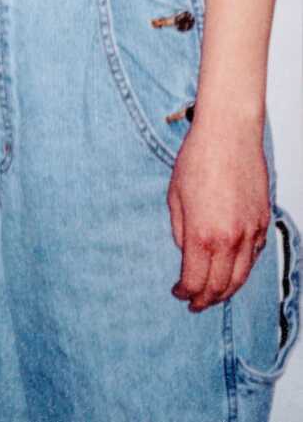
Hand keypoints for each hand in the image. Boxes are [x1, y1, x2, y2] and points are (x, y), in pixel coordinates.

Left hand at [167, 120, 268, 311]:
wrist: (229, 134)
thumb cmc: (197, 158)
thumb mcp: (175, 196)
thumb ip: (180, 230)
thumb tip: (186, 251)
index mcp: (202, 235)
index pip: (195, 281)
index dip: (185, 293)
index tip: (178, 293)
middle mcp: (230, 240)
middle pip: (220, 286)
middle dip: (206, 299)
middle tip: (195, 303)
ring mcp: (250, 232)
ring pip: (242, 277)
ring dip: (226, 291)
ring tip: (213, 295)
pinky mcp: (263, 222)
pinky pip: (254, 257)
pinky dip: (243, 269)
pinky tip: (232, 269)